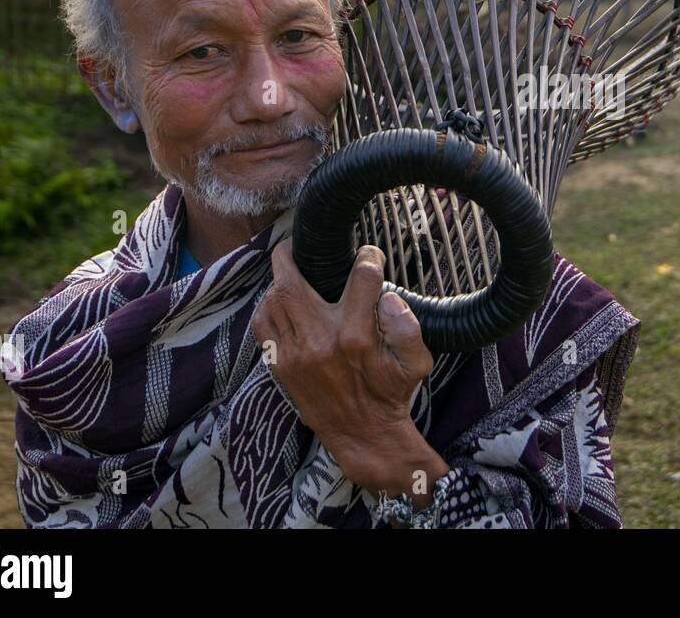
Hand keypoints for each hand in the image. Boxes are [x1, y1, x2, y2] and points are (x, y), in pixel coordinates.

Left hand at [251, 239, 447, 498]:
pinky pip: (262, 325)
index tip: (370, 255)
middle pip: (293, 283)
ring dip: (279, 280)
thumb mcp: (417, 364)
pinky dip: (266, 306)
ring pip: (273, 300)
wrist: (362, 435)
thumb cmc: (391, 395)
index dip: (369, 258)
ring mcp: (295, 355)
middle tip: (296, 244)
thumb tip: (388, 297)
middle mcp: (321, 342)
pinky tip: (278, 301)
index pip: (361, 279)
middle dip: (291, 255)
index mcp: (357, 337)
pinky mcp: (280, 366)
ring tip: (289, 270)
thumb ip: (408, 328)